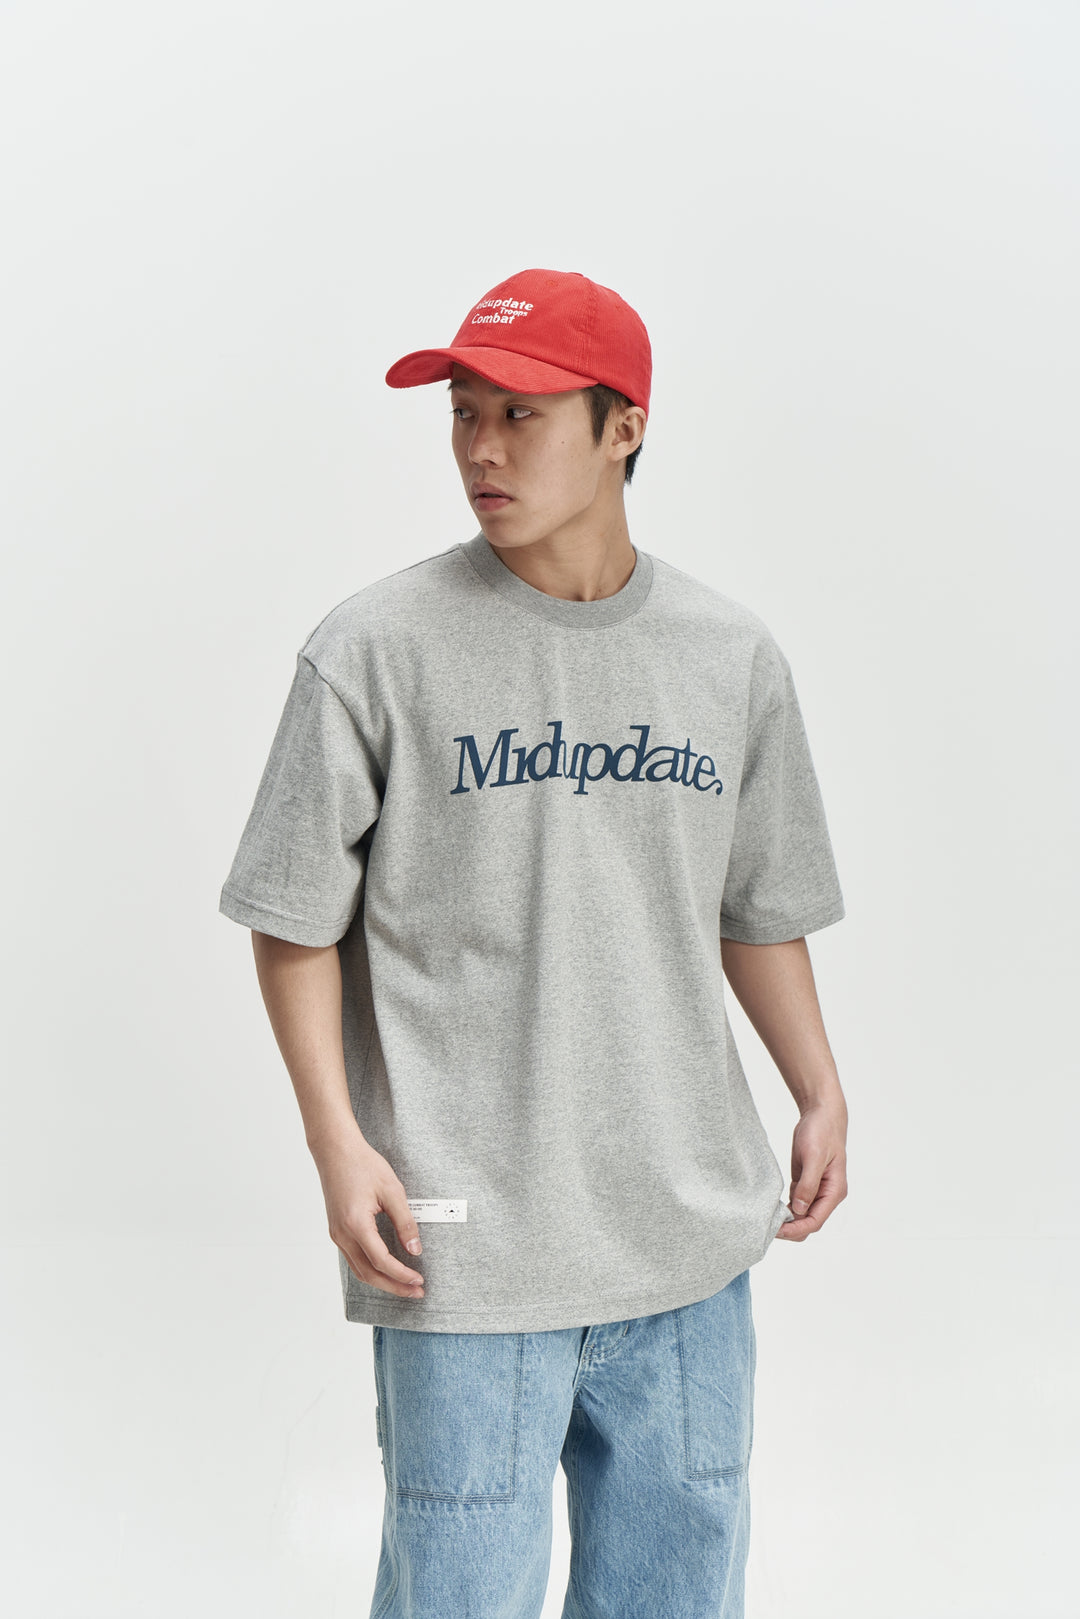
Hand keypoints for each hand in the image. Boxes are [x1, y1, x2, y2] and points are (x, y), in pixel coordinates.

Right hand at [313, 1133, 426, 1298]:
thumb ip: (405, 1222)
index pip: (381, 1262)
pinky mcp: (336, 1230)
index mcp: (355, 1225)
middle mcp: (342, 1234)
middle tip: (416, 1292)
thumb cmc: (363, 1165)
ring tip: (404, 1285)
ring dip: (382, 1281)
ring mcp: (336, 1234)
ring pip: (359, 1270)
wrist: (335, 1150)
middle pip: (368, 1274)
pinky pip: (353, 1258)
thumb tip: (415, 1249)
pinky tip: (386, 1269)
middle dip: (393, 1287)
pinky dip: (371, 1269)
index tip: (419, 1281)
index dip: (402, 1275)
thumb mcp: (392, 1190)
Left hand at [774, 1097, 847, 1241]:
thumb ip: (808, 1184)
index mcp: (834, 1191)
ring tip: (766, 1222)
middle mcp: (827, 1195)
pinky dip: (786, 1210)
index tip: (777, 1231)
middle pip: (809, 1223)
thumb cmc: (822, 1131)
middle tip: (767, 1228)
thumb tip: (799, 1209)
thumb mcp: (814, 1156)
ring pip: (801, 1216)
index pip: (815, 1221)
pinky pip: (796, 1204)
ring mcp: (816, 1190)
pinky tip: (772, 1209)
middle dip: (790, 1229)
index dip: (796, 1229)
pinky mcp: (806, 1183)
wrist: (822, 1114)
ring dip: (787, 1221)